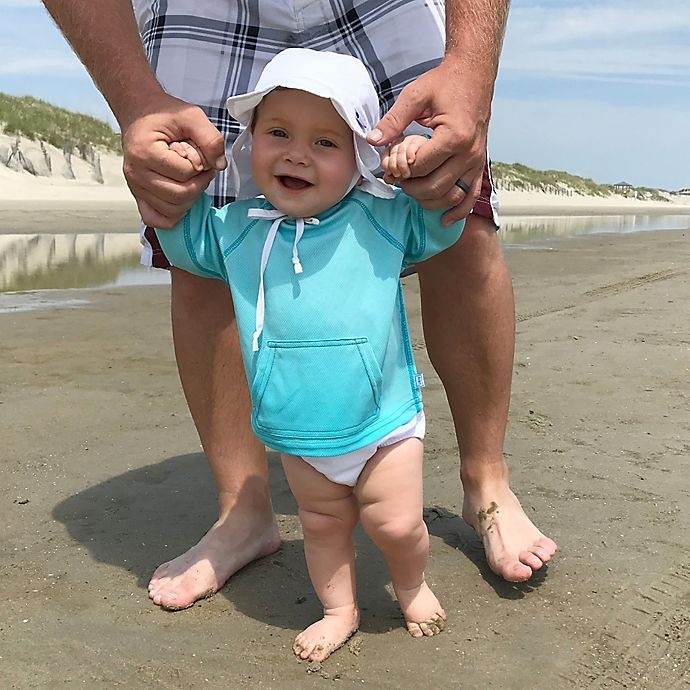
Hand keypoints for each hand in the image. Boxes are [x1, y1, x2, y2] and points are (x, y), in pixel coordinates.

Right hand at [121, 93, 226, 227]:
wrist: (140, 112)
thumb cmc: (164, 114)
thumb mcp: (192, 116)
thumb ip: (210, 138)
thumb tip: (220, 165)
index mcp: (145, 152)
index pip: (185, 173)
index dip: (201, 167)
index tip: (201, 156)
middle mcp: (135, 172)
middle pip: (179, 196)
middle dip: (198, 185)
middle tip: (201, 170)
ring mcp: (134, 186)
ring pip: (171, 210)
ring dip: (189, 199)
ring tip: (191, 180)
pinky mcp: (137, 195)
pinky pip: (155, 219)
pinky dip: (172, 215)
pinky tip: (180, 198)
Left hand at [367, 59, 490, 224]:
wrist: (474, 75)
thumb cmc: (445, 83)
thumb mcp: (414, 96)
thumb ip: (393, 121)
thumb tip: (372, 140)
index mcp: (454, 136)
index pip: (420, 167)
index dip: (400, 169)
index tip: (390, 163)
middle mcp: (468, 153)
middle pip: (434, 187)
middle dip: (410, 187)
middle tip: (397, 178)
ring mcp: (476, 161)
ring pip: (450, 196)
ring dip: (427, 200)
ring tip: (412, 189)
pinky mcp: (479, 165)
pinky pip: (471, 196)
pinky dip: (458, 211)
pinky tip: (444, 219)